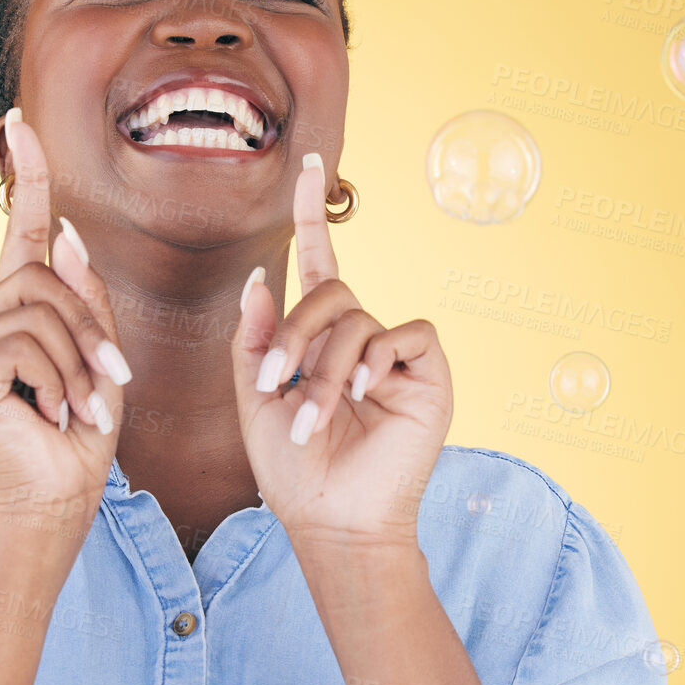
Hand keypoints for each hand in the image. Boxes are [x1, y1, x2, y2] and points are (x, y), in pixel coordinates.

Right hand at [0, 108, 129, 535]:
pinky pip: (23, 344)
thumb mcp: (100, 360)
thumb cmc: (80, 435)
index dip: (27, 177)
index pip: (20, 230)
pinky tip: (50, 415)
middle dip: (90, 332)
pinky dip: (55, 380)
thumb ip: (86, 302)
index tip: (21, 123)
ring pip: (39, 311)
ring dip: (78, 365)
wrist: (58, 501)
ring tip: (79, 410)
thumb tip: (70, 234)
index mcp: (14, 311)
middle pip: (45, 279)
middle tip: (107, 388)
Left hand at [232, 154, 454, 552]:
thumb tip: (261, 275)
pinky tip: (365, 396)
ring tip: (313, 419)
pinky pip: (407, 333)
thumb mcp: (255, 397)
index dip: (310, 213)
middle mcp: (360, 336)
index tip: (309, 164)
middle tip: (276, 386)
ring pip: (358, 320)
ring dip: (325, 372)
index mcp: (318, 335)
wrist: (332, 520)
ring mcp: (396, 355)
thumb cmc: (291, 467)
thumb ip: (255, 337)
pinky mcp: (429, 373)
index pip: (317, 260)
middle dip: (295, 336)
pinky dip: (377, 361)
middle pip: (329, 292)